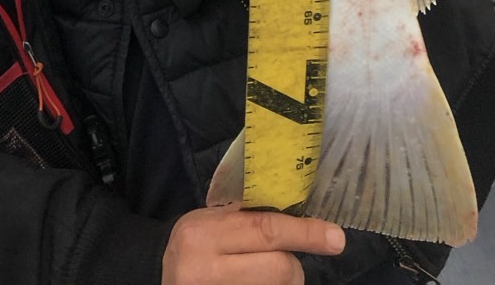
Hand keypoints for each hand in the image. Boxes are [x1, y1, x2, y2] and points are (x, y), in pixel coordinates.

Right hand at [162, 204, 344, 283]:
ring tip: (261, 275)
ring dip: (283, 283)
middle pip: (279, 269)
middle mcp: (206, 269)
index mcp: (205, 234)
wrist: (158, 275)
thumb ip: (248, 218)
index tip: (336, 237)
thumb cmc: (195, 243)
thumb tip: (303, 216)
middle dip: (292, 267)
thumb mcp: (212, 221)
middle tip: (285, 263)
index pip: (266, 230)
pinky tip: (257, 284)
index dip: (305, 233)